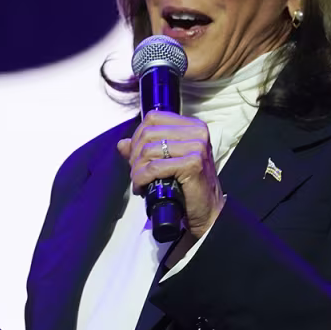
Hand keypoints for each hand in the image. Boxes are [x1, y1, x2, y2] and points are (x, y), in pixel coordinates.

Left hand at [118, 110, 224, 238]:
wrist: (208, 211)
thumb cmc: (189, 187)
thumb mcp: (167, 162)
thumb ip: (145, 149)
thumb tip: (122, 144)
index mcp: (193, 126)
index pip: (153, 118)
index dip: (137, 136)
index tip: (135, 155)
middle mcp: (197, 133)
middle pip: (148, 133)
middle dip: (134, 155)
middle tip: (136, 172)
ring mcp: (197, 147)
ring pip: (149, 150)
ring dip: (137, 170)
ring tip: (139, 182)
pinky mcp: (193, 163)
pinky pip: (155, 167)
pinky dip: (142, 178)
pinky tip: (143, 187)